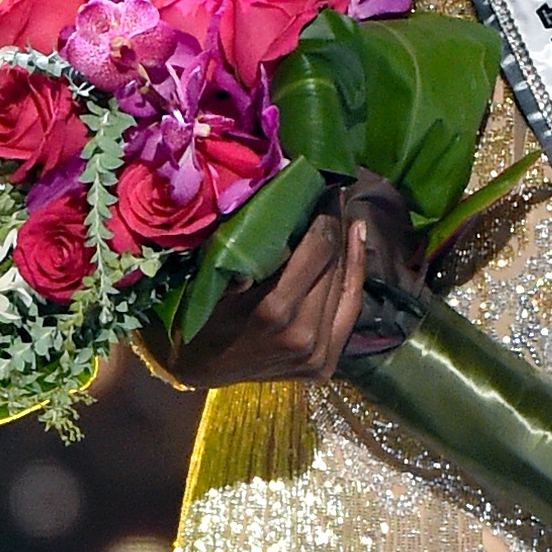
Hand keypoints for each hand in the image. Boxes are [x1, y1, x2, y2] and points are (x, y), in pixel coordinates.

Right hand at [142, 205, 370, 390]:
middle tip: (334, 192)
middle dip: (334, 224)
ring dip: (345, 246)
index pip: (317, 249)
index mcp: (273, 310)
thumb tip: (281, 200)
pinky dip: (355, 274)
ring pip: (344, 284)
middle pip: (332, 264)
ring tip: (345, 212)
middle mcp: (302, 335)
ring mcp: (316, 354)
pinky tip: (356, 240)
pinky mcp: (324, 364)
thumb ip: (245, 248)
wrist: (196, 368)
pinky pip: (349, 309)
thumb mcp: (211, 276)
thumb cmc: (195, 313)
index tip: (325, 183)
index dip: (324, 213)